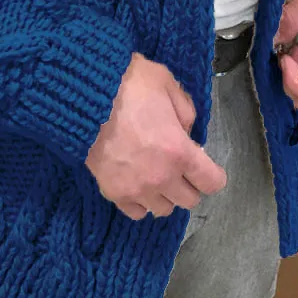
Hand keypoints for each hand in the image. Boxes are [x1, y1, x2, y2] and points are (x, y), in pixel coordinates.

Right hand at [85, 53, 227, 220]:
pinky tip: (137, 183)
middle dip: (190, 184)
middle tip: (180, 166)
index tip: (205, 165)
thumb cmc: (129, 85)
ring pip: (163, 210)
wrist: (84, 97)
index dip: (213, 174)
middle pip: (190, 201)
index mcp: (180, 152)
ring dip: (165, 195)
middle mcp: (162, 178)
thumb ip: (185, 112)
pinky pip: (136, 212)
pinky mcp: (113, 192)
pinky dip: (141, 202)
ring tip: (157, 176)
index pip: (212, 182)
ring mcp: (136, 189)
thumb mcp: (167, 84)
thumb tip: (185, 132)